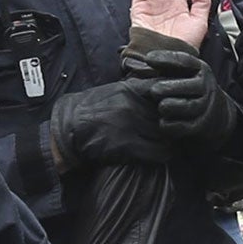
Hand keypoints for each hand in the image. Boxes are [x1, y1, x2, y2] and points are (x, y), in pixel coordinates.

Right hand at [49, 79, 168, 172]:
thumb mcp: (114, 90)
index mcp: (130, 89)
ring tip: (166, 142)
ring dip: (169, 140)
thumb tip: (160, 91)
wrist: (69, 129)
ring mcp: (131, 126)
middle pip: (168, 114)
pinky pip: (159, 152)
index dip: (172, 99)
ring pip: (166, 134)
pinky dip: (163, 154)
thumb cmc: (91, 109)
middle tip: (173, 129)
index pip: (164, 89)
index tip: (173, 106)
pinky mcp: (129, 146)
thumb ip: (136, 91)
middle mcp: (133, 105)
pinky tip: (160, 154)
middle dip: (172, 122)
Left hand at [136, 50, 238, 146]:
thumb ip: (168, 67)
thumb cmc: (191, 89)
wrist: (217, 114)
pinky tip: (162, 122)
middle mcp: (206, 87)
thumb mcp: (186, 73)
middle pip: (187, 87)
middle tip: (154, 91)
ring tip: (161, 106)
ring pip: (187, 107)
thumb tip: (145, 61)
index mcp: (200, 70)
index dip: (166, 58)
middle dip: (168, 88)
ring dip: (170, 106)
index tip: (148, 59)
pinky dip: (171, 125)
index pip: (184, 61)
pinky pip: (184, 126)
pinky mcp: (200, 126)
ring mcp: (205, 107)